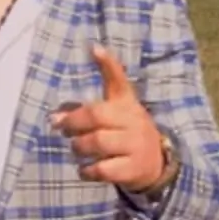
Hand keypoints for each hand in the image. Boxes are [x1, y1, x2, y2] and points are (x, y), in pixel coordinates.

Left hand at [51, 45, 165, 192]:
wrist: (157, 164)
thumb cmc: (129, 130)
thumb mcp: (122, 106)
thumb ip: (107, 82)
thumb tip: (92, 49)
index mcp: (127, 104)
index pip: (119, 80)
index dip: (108, 64)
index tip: (94, 48)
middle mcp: (133, 121)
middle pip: (97, 115)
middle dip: (73, 121)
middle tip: (61, 127)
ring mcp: (135, 145)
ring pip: (98, 142)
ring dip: (79, 146)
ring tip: (75, 147)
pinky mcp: (133, 169)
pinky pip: (104, 169)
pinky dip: (88, 170)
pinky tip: (84, 169)